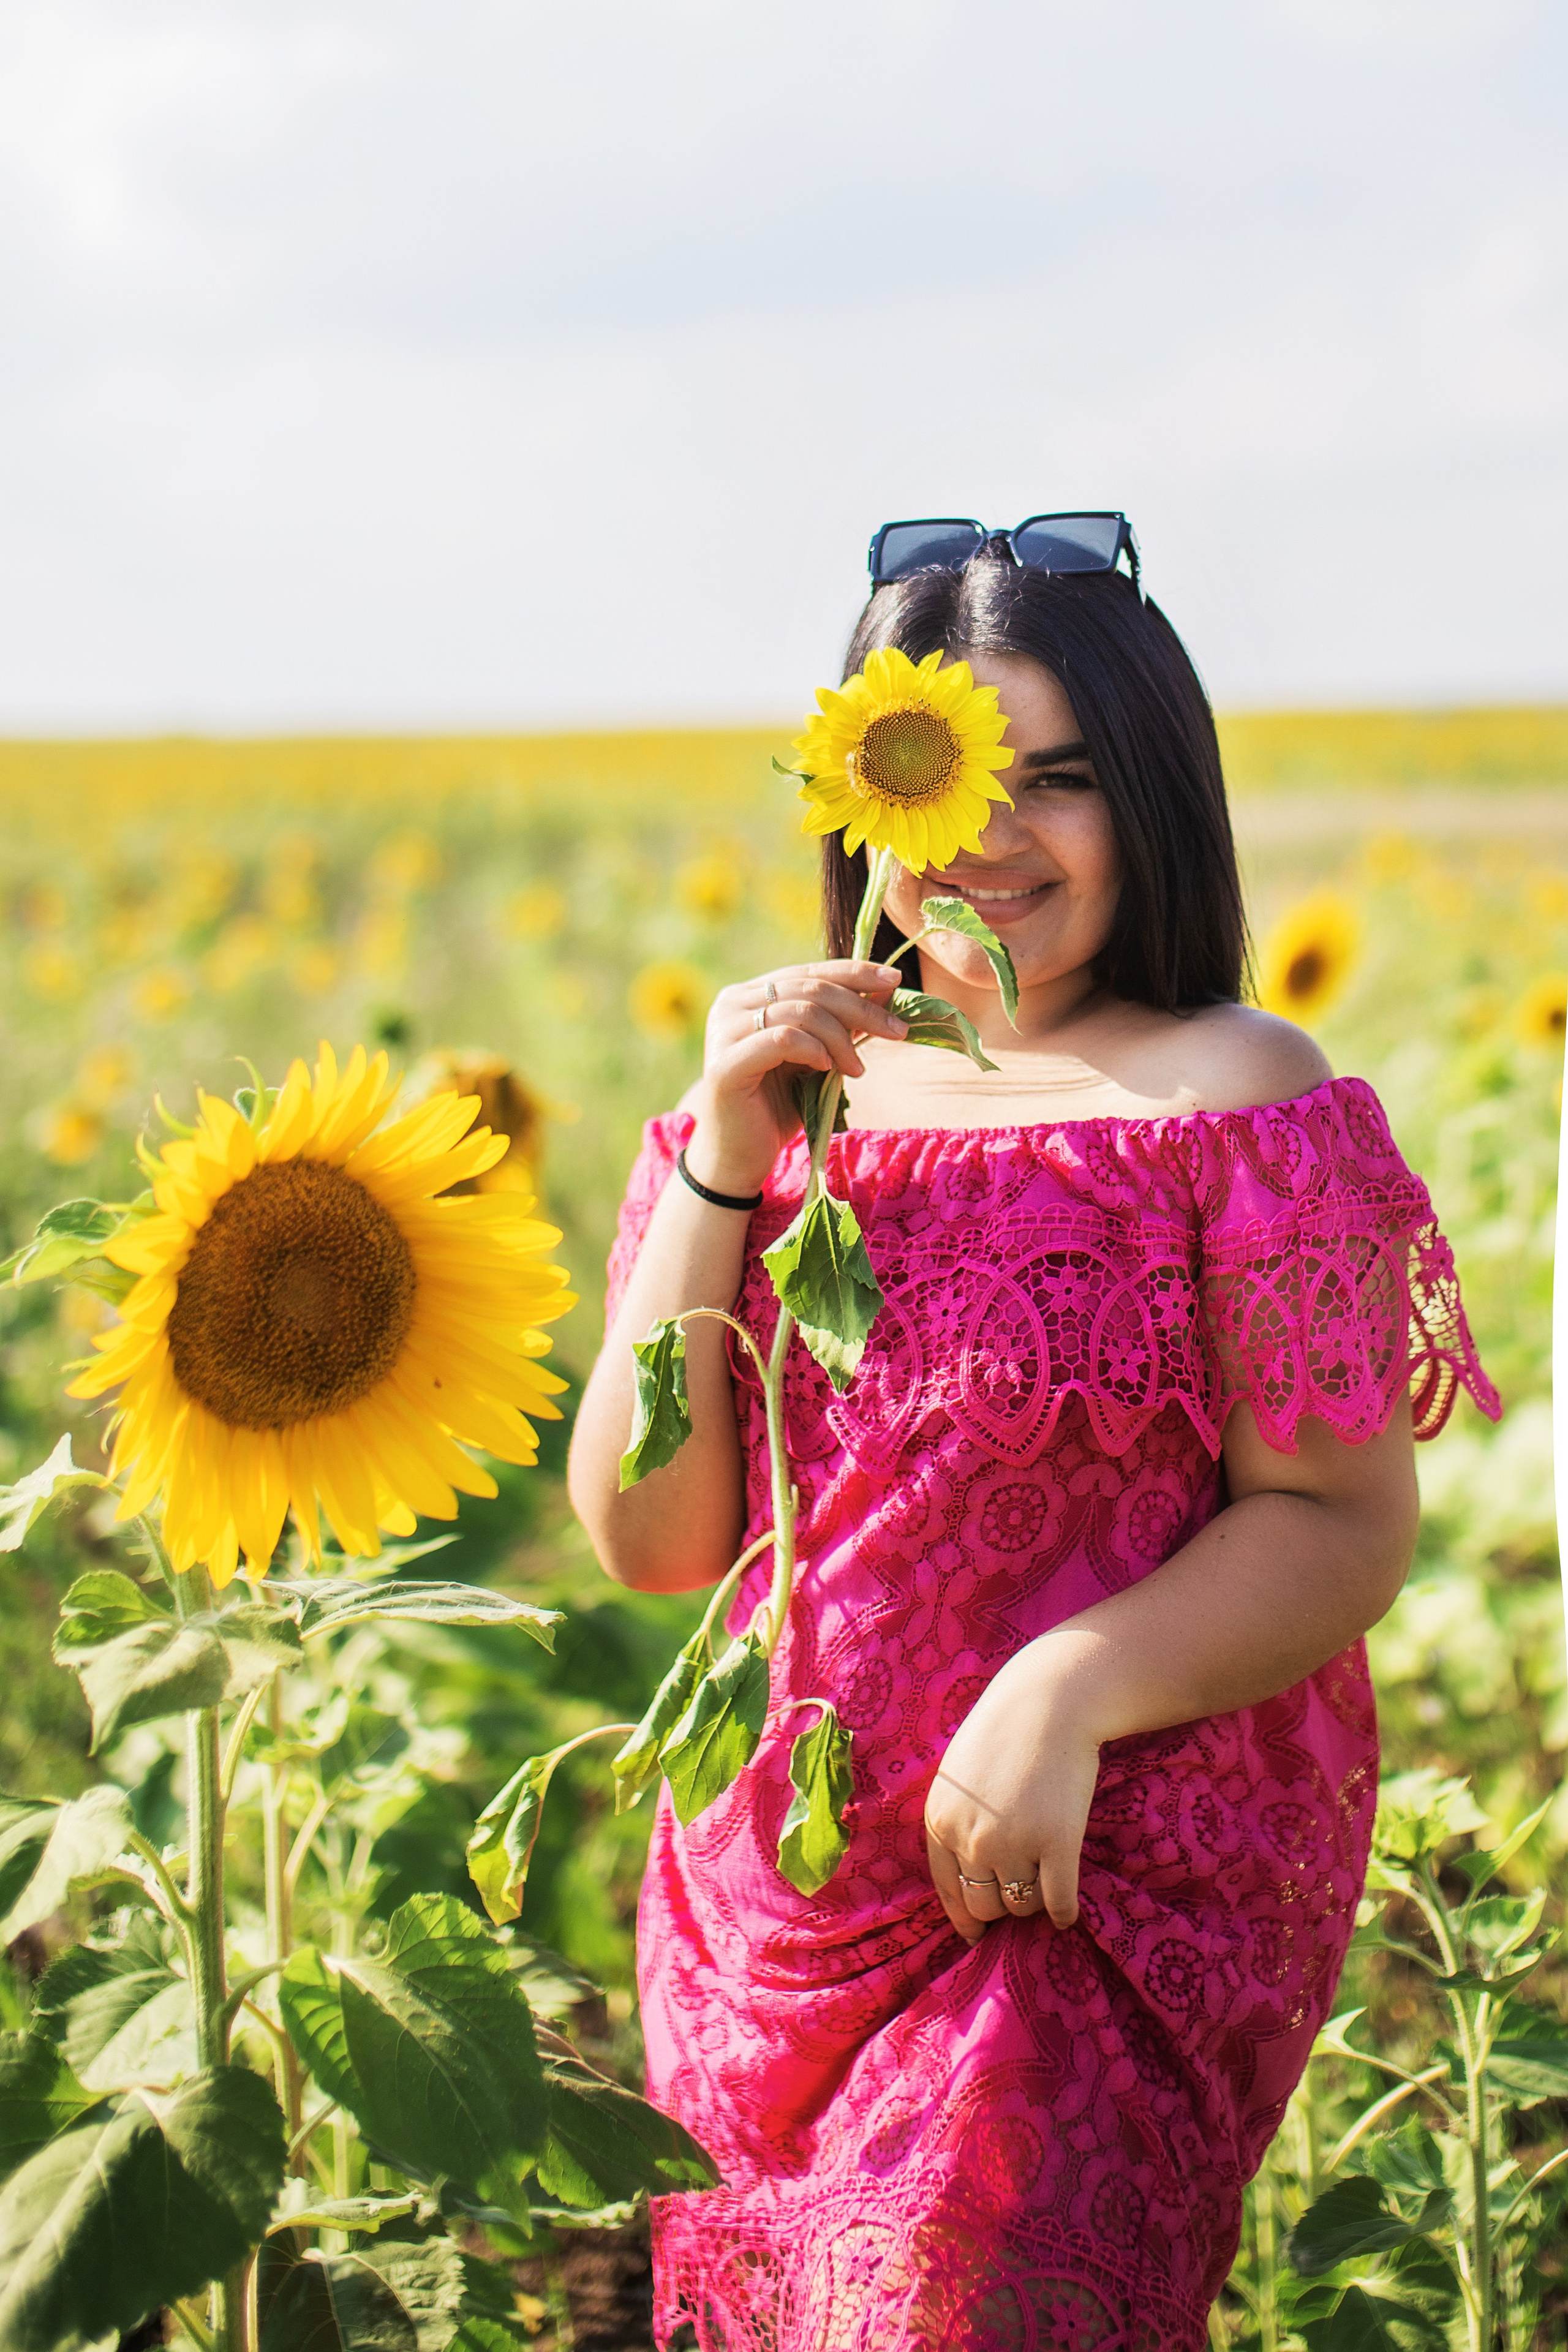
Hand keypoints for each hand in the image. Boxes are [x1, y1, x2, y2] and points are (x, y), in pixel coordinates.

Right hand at [683, 960, 907, 1196]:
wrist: (740, 1156)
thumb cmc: (779, 1107)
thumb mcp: (820, 1057)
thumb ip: (843, 1023)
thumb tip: (886, 990)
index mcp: (751, 994)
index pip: (809, 971)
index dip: (855, 972)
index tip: (895, 980)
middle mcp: (732, 1004)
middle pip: (809, 988)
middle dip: (861, 1008)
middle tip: (898, 1031)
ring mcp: (724, 1031)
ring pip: (799, 1010)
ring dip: (840, 1038)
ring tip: (856, 1069)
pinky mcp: (724, 1063)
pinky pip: (781, 1038)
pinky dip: (813, 1049)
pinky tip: (825, 1068)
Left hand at [924, 1635, 1103, 1943]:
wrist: (1050, 1700)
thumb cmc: (1005, 1733)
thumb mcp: (959, 1775)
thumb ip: (956, 1821)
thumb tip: (968, 1883)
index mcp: (940, 1819)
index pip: (946, 1889)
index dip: (963, 1917)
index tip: (976, 1935)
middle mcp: (970, 1838)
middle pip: (983, 1904)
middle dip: (1001, 1903)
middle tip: (1021, 1889)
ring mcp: (1014, 1844)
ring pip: (1021, 1905)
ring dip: (1033, 1900)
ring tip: (1045, 1878)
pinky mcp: (1057, 1844)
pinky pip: (1058, 1902)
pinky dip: (1063, 1913)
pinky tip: (1068, 1911)